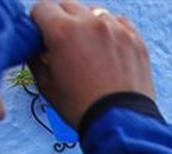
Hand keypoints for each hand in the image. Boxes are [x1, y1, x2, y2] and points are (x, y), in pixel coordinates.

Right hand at [28, 1, 155, 128]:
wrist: (120, 123)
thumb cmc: (80, 108)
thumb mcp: (46, 85)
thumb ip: (36, 58)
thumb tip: (36, 48)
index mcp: (62, 30)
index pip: (41, 8)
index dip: (38, 23)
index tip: (42, 36)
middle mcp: (90, 22)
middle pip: (68, 6)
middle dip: (62, 21)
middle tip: (64, 44)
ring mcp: (116, 29)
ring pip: (94, 13)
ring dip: (87, 24)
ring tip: (89, 48)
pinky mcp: (135, 39)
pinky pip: (119, 23)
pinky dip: (111, 31)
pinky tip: (108, 50)